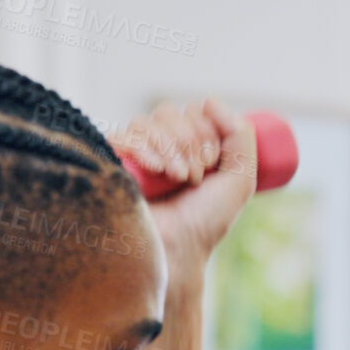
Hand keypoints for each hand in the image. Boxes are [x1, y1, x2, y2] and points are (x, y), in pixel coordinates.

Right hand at [110, 97, 257, 269]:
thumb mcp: (239, 178)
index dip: (206, 131)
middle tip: (195, 178)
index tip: (212, 164)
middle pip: (170, 112)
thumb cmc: (205, 221)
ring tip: (178, 180)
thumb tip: (208, 99)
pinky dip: (143, 147)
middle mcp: (158, 145)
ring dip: (170, 148)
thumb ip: (240, 136)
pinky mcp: (110, 162)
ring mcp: (132, 153)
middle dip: (190, 142)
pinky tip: (156, 169)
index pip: (192, 111)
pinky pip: (122, 134)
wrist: (176, 250)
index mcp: (186, 145)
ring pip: (147, 121)